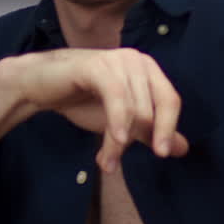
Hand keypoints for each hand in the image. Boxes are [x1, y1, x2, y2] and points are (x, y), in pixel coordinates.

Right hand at [10, 48, 187, 171]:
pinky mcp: (97, 65)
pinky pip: (116, 96)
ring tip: (106, 161)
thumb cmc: (82, 99)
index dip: (169, 129)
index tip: (163, 155)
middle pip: (152, 108)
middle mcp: (137, 60)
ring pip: (133, 108)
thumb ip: (150, 132)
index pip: (170, 101)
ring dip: (119, 141)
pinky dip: (118, 121)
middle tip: (114, 163)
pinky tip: (115, 141)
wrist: (39, 85)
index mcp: (148, 70)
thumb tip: (183, 149)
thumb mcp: (122, 121)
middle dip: (136, 140)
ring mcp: (117, 60)